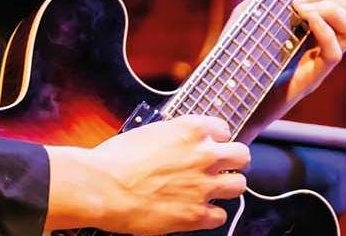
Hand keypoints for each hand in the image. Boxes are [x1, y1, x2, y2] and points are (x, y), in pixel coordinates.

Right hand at [44, 115, 249, 233]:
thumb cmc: (116, 159)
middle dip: (231, 161)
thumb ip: (174, 136)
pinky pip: (220, 216)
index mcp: (192, 129)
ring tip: (210, 190)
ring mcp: (204, 186)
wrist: (103, 187)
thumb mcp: (149, 132)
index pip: (224, 129)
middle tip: (218, 168)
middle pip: (241, 156)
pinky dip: (210, 215)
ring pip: (239, 185)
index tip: (208, 145)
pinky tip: (196, 211)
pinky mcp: (197, 214)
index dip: (215, 139)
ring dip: (226, 187)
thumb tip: (179, 142)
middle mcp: (204, 155)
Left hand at [233, 0, 345, 135]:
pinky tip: (302, 20)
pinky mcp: (310, 80)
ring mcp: (318, 64)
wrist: (225, 100)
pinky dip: (322, 29)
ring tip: (300, 9)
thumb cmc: (236, 58)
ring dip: (330, 8)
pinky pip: (334, 53)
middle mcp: (322, 45)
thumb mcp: (250, 14)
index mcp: (314, 29)